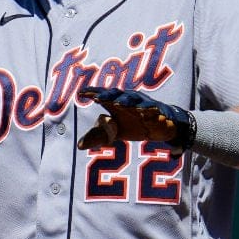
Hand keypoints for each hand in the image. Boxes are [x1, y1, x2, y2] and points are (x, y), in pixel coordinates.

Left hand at [77, 87, 192, 153]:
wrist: (159, 127)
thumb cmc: (134, 125)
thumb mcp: (115, 132)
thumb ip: (98, 136)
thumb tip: (79, 145)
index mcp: (117, 103)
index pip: (103, 95)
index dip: (92, 92)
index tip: (80, 93)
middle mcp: (129, 100)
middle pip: (116, 94)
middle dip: (106, 95)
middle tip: (96, 98)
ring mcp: (143, 104)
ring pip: (133, 99)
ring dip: (125, 100)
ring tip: (117, 104)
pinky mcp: (156, 111)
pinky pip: (152, 109)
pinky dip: (147, 110)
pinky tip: (141, 112)